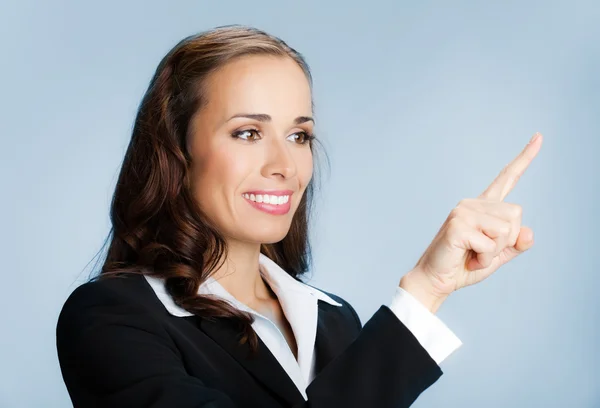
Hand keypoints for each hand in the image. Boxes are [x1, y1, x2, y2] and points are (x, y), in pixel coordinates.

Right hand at [403, 133, 542, 304]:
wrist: (436, 280)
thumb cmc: (463, 266)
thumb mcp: (497, 256)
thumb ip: (515, 244)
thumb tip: (527, 232)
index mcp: (483, 207)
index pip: (507, 179)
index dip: (524, 158)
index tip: (539, 136)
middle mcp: (472, 204)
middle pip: (516, 215)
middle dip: (506, 240)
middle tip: (481, 252)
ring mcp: (463, 212)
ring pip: (506, 230)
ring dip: (494, 251)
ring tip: (473, 255)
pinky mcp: (457, 225)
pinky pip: (490, 244)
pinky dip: (484, 259)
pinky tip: (467, 258)